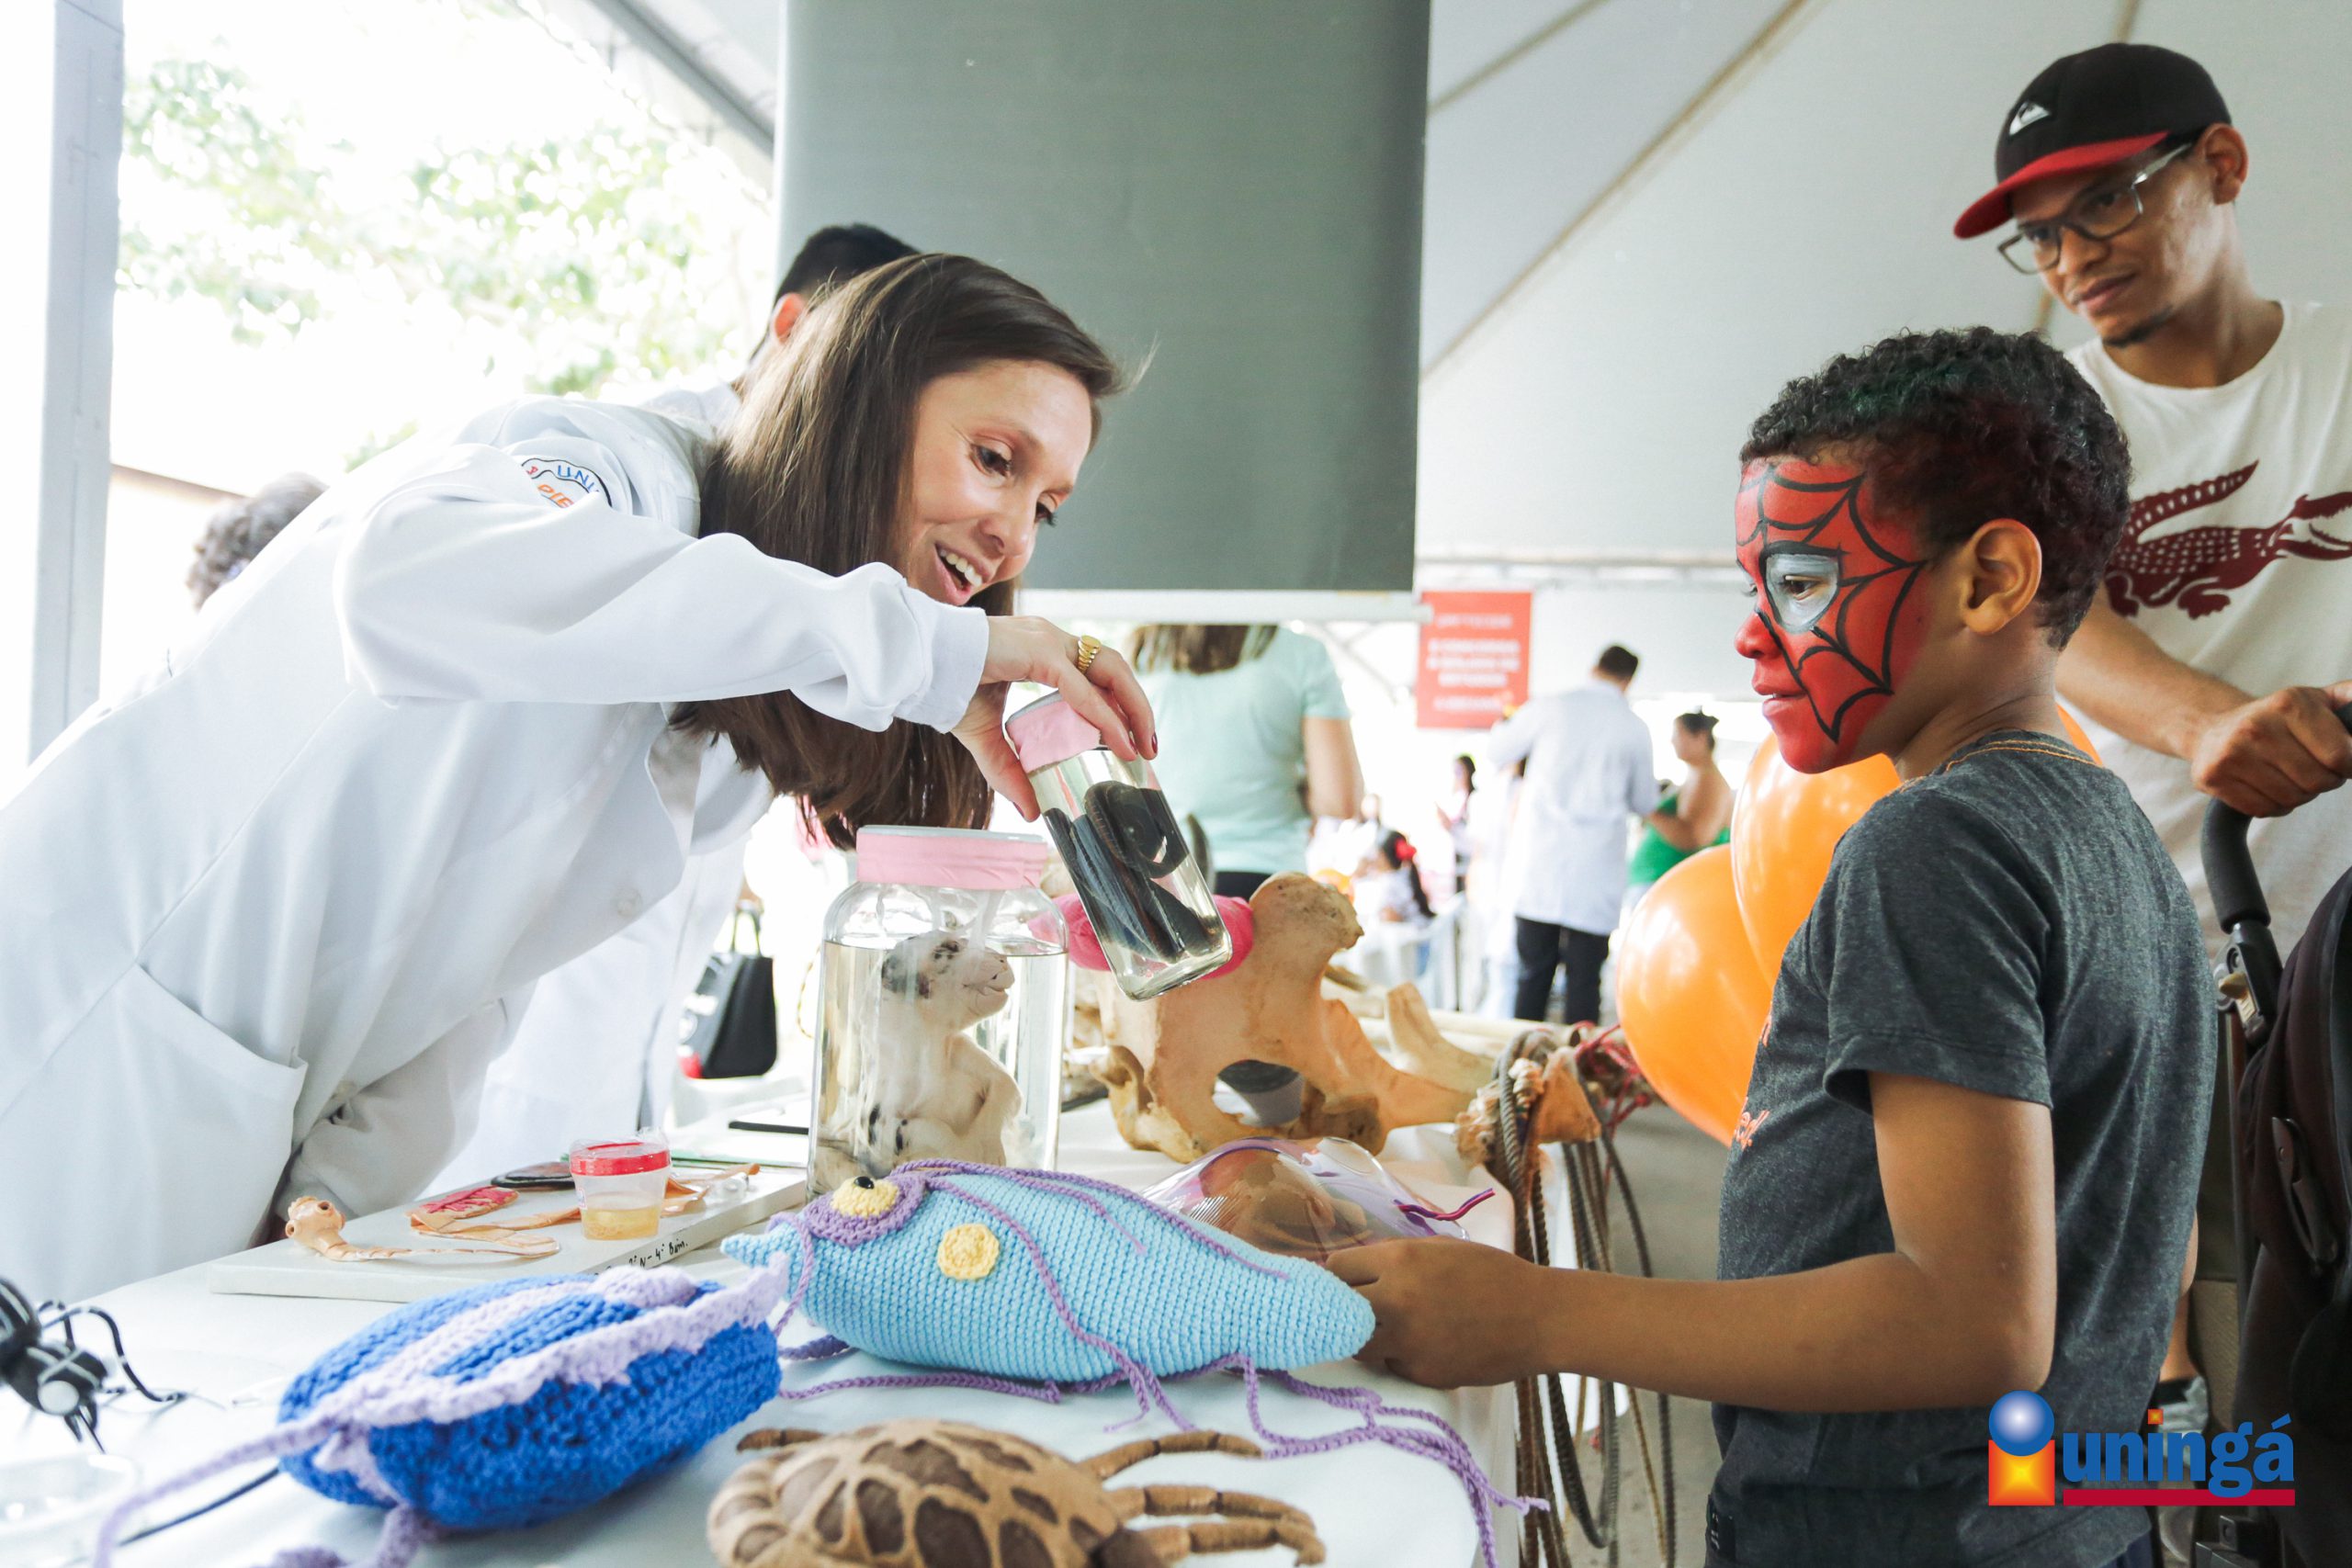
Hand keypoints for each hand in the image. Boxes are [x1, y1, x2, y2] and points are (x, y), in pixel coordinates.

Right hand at [951, 617, 1156, 819]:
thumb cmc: (945, 687)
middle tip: (1149, 747)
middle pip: (1112, 666)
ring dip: (1132, 707)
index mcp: (1042, 650)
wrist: (915, 665)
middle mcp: (1050, 639)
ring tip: (1142, 744)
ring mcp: (1045, 641)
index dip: (1119, 702)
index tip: (1134, 739)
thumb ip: (1009, 772)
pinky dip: (1102, 715)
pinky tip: (1117, 740)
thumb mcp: (985, 738)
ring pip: (1108, 669)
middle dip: (1136, 705)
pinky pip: (1079, 687)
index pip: (1095, 671)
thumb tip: (1030, 811)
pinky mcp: (1036, 651)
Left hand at [1326, 1237, 1559, 1388]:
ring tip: (1387, 1329)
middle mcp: (1396, 1301)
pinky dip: (1399, 1357)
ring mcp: (1407, 1342)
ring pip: (1357, 1345)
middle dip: (1342, 1307)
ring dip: (1364, 1337)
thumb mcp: (1438, 1249)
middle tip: (1356, 1308)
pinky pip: (1392, 1365)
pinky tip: (1425, 1345)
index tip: (1345, 1281)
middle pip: (1336, 1309)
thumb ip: (1393, 1256)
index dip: (1339, 1276)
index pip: (1336, 1269)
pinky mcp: (1422, 1373)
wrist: (1538, 1318)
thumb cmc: (1491, 1274)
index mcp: (1399, 1261)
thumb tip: (1352, 1268)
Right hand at [2186, 682, 2351, 815]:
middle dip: (2324, 781)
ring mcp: (2231, 754)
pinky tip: (2267, 786)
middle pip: (2317, 781)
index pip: (2341, 755)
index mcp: (2287, 704)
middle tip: (2312, 769)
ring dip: (2299, 794)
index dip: (2348, 766)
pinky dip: (2273, 805)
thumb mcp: (2313, 699)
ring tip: (2288, 776)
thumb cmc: (2273, 719)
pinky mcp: (2213, 778)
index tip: (2343, 764)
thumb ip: (2350, 699)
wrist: (2211, 728)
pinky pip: (2265, 809)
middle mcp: (2256, 727)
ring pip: (2292, 799)